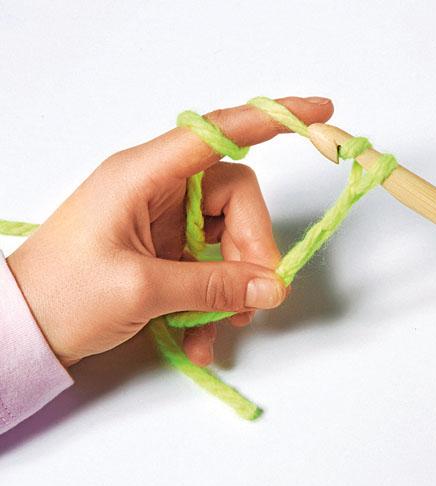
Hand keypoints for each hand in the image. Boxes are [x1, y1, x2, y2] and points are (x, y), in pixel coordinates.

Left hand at [7, 96, 333, 367]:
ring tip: (225, 327)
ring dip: (234, 285)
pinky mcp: (164, 250)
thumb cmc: (62, 294)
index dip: (273, 118)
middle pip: (235, 200)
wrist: (21, 330)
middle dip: (251, 250)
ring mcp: (162, 220)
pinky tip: (203, 338)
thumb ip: (214, 286)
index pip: (220, 132)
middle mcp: (157, 189)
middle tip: (254, 297)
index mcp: (144, 175)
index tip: (320, 113)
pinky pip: (208, 267)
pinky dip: (213, 301)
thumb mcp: (142, 289)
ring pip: (227, 238)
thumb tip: (274, 287)